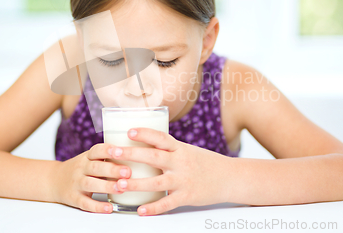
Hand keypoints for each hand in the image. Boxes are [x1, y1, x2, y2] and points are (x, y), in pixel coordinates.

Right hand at [51, 143, 131, 213]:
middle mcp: (81, 169)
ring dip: (107, 186)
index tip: (120, 150)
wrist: (54, 180)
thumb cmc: (80, 169)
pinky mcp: (74, 198)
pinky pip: (85, 203)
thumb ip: (107, 158)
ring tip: (121, 188)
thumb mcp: (90, 159)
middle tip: (128, 172)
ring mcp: (76, 183)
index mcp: (87, 157)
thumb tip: (135, 155)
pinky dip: (97, 206)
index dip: (108, 150)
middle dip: (112, 170)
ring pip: (91, 184)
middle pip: (95, 168)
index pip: (96, 150)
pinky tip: (108, 207)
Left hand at [109, 127, 233, 215]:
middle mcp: (181, 162)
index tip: (128, 131)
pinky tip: (140, 210)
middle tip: (113, 152)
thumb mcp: (187, 151)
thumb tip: (143, 143)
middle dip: (131, 154)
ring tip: (118, 184)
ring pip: (156, 182)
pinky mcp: (187, 197)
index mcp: (180, 148)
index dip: (144, 133)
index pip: (161, 137)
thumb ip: (168, 150)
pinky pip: (167, 204)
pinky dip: (153, 208)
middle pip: (153, 156)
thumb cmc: (205, 163)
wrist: (229, 178)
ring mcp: (184, 180)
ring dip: (136, 183)